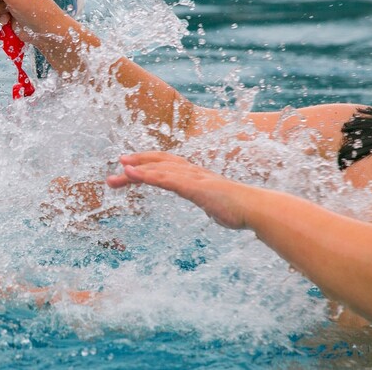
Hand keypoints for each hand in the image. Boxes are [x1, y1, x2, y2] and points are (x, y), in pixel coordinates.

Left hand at [106, 152, 248, 228]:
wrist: (255, 209)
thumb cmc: (238, 209)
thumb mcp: (217, 205)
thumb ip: (210, 203)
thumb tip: (212, 209)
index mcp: (195, 176)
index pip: (167, 165)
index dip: (149, 163)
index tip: (130, 167)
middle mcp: (192, 172)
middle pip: (159, 162)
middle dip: (137, 163)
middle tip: (116, 167)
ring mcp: (193, 178)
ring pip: (160, 168)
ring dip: (137, 169)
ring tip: (120, 169)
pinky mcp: (193, 187)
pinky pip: (166, 179)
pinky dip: (148, 175)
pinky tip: (134, 174)